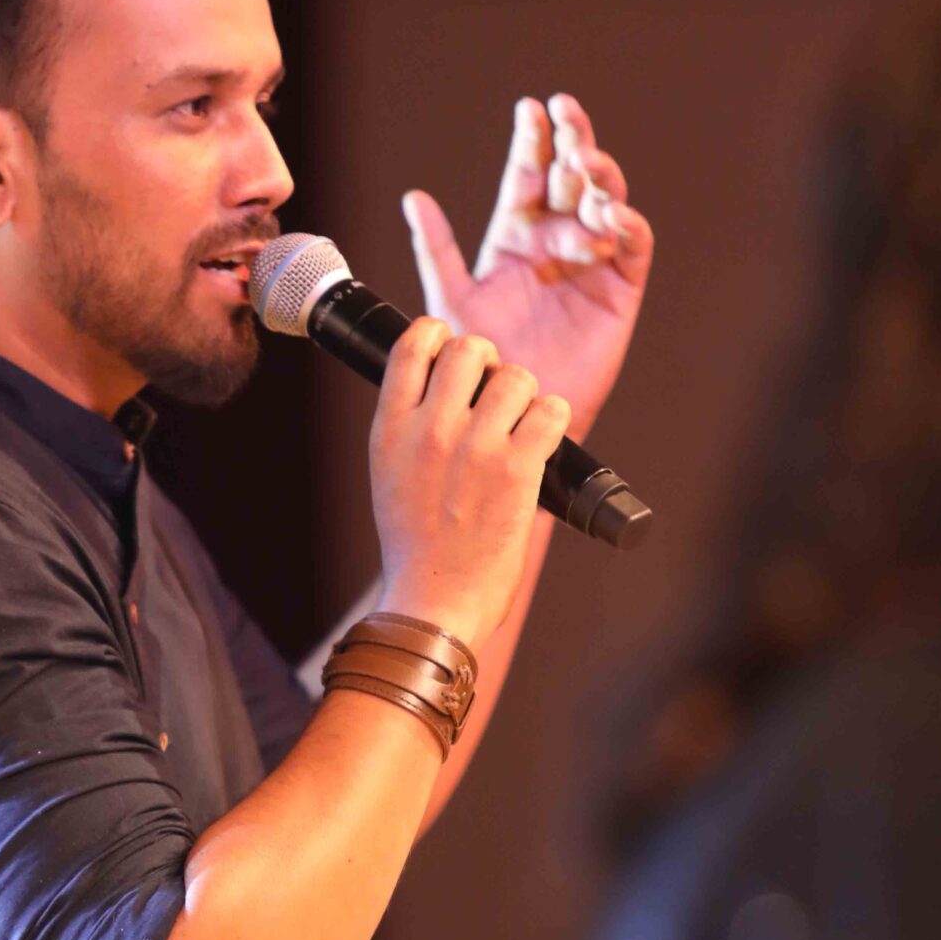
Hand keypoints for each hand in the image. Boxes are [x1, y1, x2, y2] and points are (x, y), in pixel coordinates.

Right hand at [369, 317, 572, 653]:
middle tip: (494, 395)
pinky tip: (540, 444)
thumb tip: (442, 389)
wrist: (433, 602)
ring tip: (518, 427)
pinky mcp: (516, 470)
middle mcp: (430, 429)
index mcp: (390, 428)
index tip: (452, 357)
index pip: (414, 344)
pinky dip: (552, 420)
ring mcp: (475, 448)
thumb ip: (408, 426)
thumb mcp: (388, 474)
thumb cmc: (415, 546)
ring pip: (517, 376)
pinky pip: (551, 410)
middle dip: (489, 364)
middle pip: (470, 348)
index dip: (440, 337)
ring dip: (525, 396)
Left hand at [402, 94, 652, 438]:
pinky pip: (632, 245)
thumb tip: (414, 197)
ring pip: (604, 201)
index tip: (531, 107)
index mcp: (514, 236)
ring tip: (585, 166)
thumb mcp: (451, 302)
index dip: (532, 140)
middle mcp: (556, 240)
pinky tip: (610, 215)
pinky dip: (626, 224)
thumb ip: (437, 250)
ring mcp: (592, 260)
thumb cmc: (480, 362)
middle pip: (570, 177)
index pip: (527, 176)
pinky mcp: (621, 287)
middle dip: (571, 141)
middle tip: (567, 114)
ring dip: (599, 177)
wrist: (514, 414)